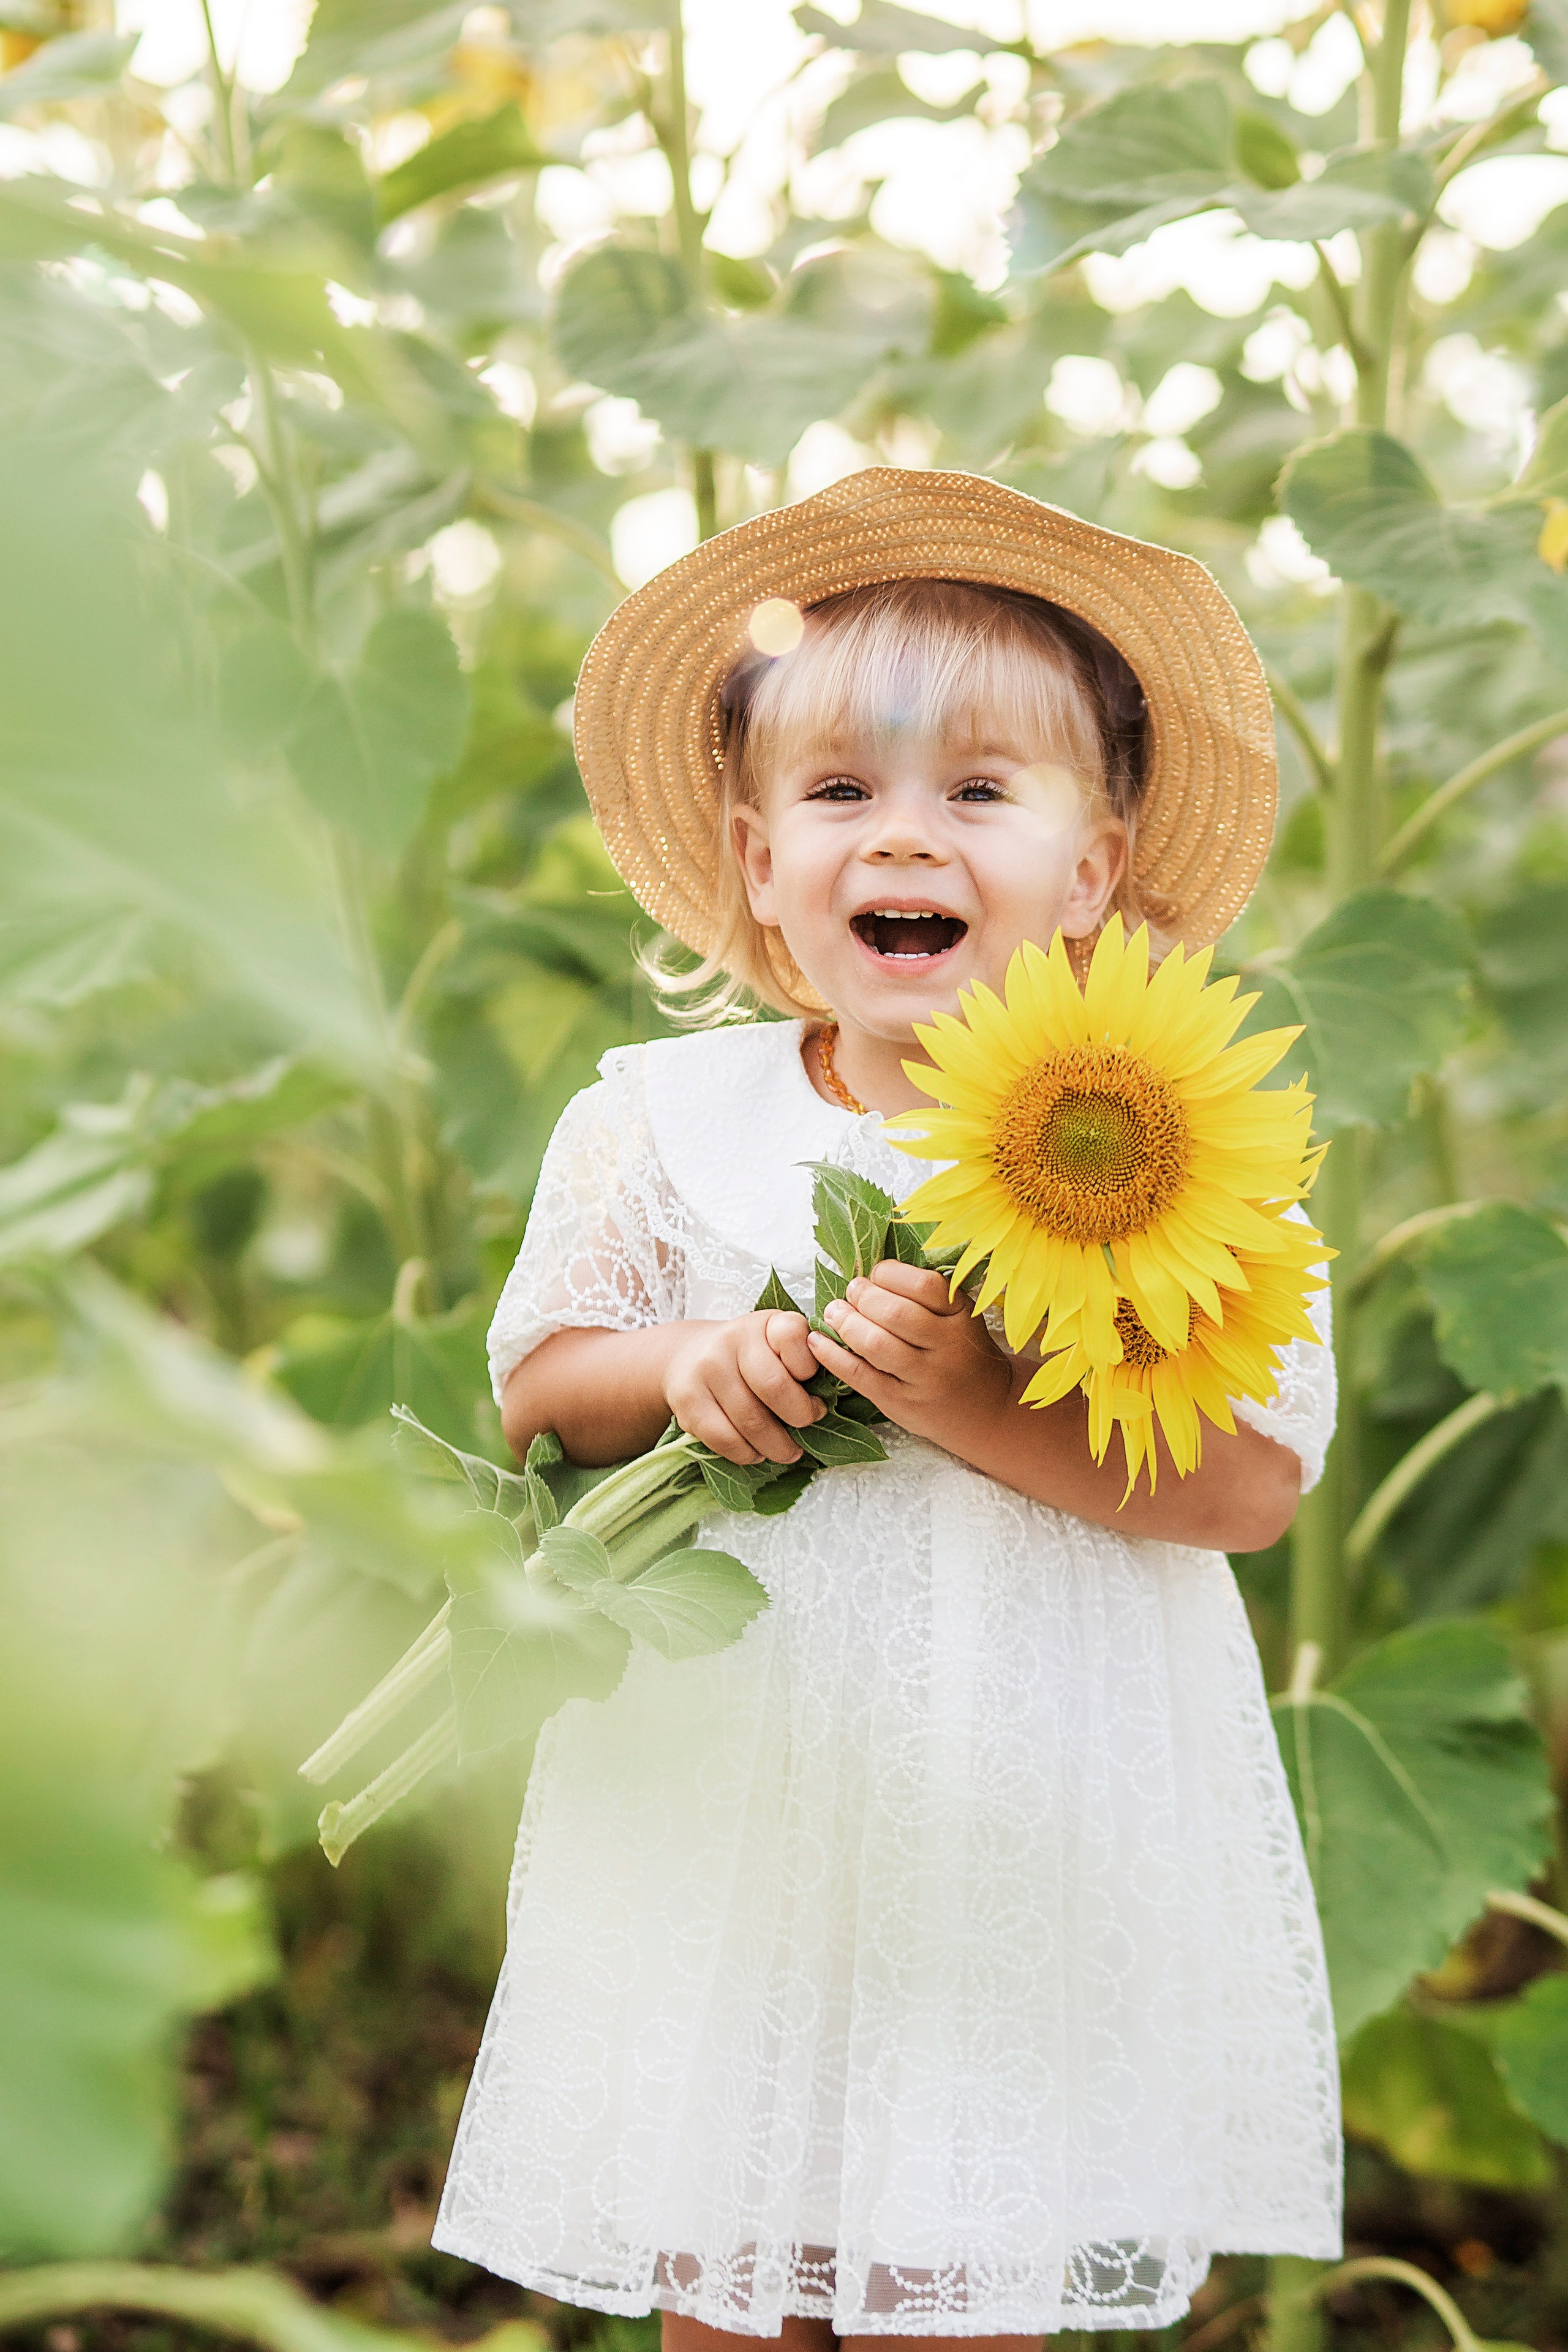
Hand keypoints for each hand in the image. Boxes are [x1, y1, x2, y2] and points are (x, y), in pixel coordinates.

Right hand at [662, 1309, 823, 1465]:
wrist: (686, 1356)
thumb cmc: (746, 1356)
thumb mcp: (775, 1343)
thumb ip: (803, 1358)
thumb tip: (830, 1399)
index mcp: (762, 1324)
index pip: (793, 1337)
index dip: (810, 1368)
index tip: (815, 1387)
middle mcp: (731, 1340)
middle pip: (774, 1387)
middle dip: (800, 1417)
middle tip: (807, 1426)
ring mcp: (705, 1370)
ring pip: (751, 1421)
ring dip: (776, 1446)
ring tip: (788, 1452)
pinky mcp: (687, 1400)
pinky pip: (724, 1439)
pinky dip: (746, 1454)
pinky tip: (756, 1453)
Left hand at [806, 1261, 1012, 1445]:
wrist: (987, 1409)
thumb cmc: (962, 1353)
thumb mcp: (960, 1317)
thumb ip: (925, 1296)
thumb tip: (868, 1273)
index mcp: (962, 1317)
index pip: (923, 1285)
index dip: (890, 1274)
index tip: (875, 1274)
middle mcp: (948, 1347)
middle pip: (895, 1313)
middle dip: (863, 1297)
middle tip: (849, 1291)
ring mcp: (925, 1379)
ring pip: (876, 1344)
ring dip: (845, 1323)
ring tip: (833, 1312)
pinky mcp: (902, 1403)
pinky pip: (860, 1376)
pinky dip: (832, 1356)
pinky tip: (817, 1342)